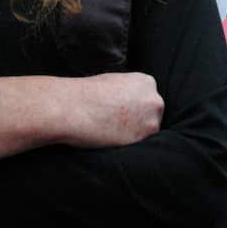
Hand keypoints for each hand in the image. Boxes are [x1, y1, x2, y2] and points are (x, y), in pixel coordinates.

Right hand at [0, 73, 163, 158]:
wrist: (72, 107)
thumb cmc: (86, 94)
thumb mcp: (112, 82)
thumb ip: (128, 91)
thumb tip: (133, 103)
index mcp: (146, 82)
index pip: (148, 99)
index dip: (135, 108)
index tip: (122, 113)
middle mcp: (154, 99)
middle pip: (152, 115)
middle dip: (139, 120)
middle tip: (117, 124)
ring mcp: (151, 119)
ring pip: (148, 131)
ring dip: (135, 134)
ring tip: (113, 132)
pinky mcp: (142, 138)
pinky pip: (141, 145)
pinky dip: (129, 145)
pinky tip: (113, 139)